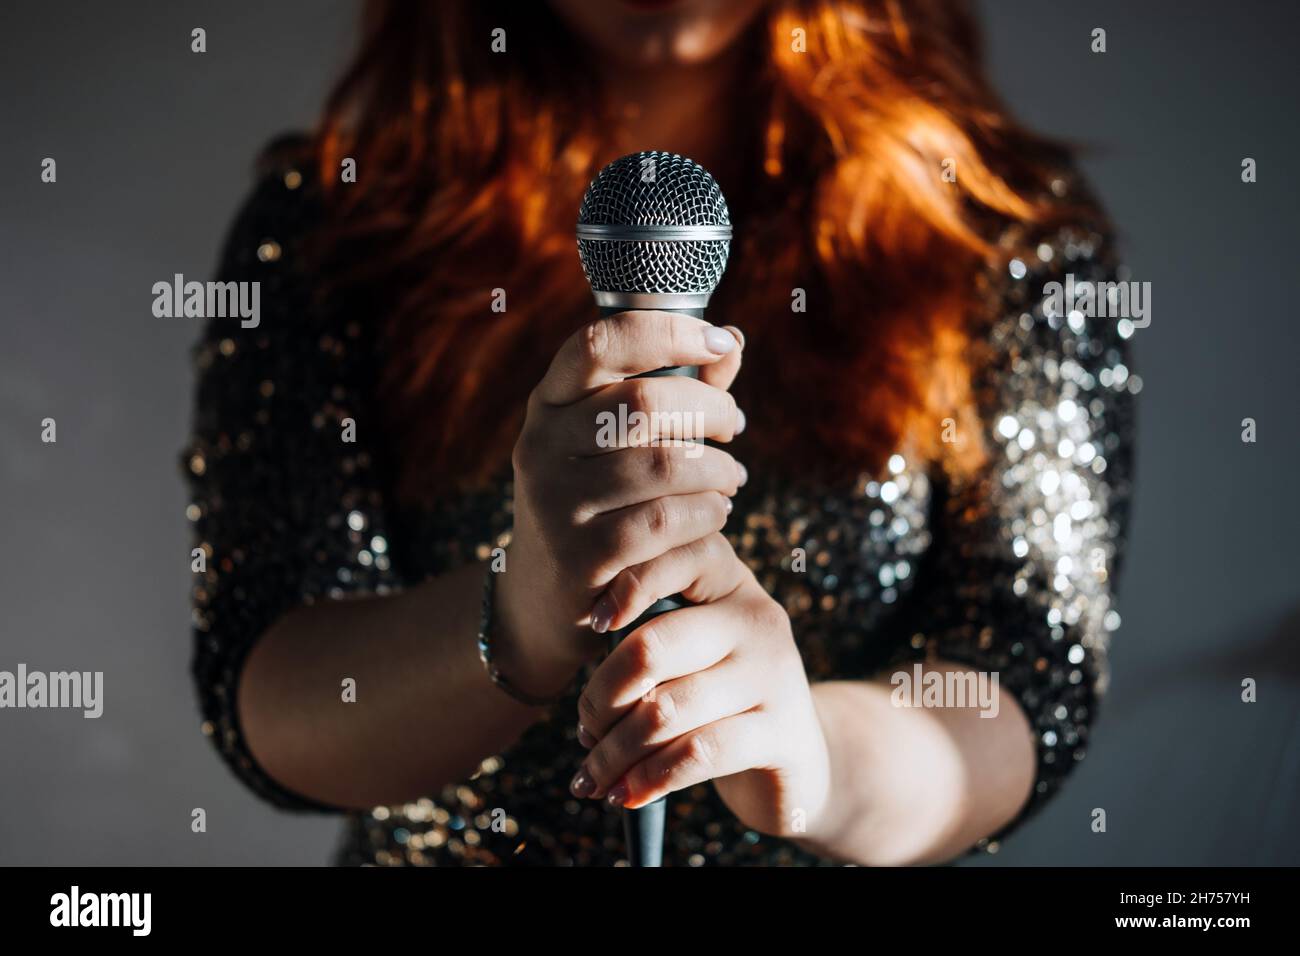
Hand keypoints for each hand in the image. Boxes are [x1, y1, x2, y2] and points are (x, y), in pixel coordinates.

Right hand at [498, 311, 746, 696]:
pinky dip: (707, 514)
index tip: (720, 341)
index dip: (668, 330)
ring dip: (719, 468)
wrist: (548, 598)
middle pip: (645, 402)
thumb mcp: (621, 442)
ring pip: (665, 465)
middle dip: (710, 408)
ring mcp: (555, 503)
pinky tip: (717, 513)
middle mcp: (541, 446)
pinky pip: (664, 522)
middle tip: (735, 424)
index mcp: (550, 403)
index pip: (599, 341)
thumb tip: (732, 341)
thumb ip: (676, 389)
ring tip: (732, 477)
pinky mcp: (578, 557)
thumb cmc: (603, 502)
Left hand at [568, 547, 832, 839]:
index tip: (591, 624)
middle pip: (653, 646)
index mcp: (730, 583)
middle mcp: (757, 620)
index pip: (677, 558)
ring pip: (666, 710)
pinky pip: (697, 754)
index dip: (626, 586)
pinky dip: (648, 778)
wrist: (799, 761)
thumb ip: (651, 642)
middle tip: (585, 728)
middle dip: (601, 697)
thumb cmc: (722, 701)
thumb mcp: (694, 653)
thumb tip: (587, 690)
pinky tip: (625, 794)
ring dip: (615, 751)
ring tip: (593, 774)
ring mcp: (774, 676)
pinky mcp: (782, 733)